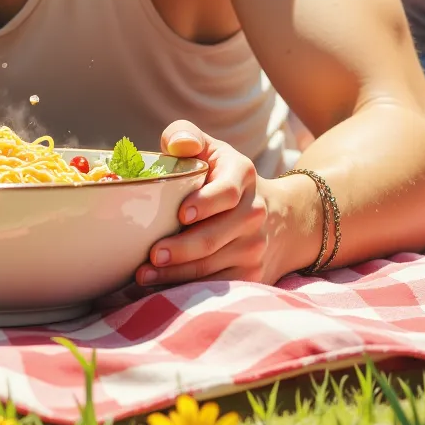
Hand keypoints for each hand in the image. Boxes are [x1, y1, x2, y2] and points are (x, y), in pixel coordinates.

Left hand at [135, 121, 268, 285]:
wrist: (280, 216)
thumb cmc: (224, 177)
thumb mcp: (210, 148)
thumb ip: (185, 135)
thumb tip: (179, 145)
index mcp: (241, 175)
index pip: (227, 192)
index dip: (205, 204)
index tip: (181, 214)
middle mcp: (254, 212)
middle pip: (215, 237)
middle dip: (182, 249)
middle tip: (151, 255)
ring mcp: (256, 247)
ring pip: (213, 267)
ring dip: (177, 275)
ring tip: (144, 275)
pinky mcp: (253, 275)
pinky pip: (218, 286)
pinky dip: (189, 290)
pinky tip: (162, 288)